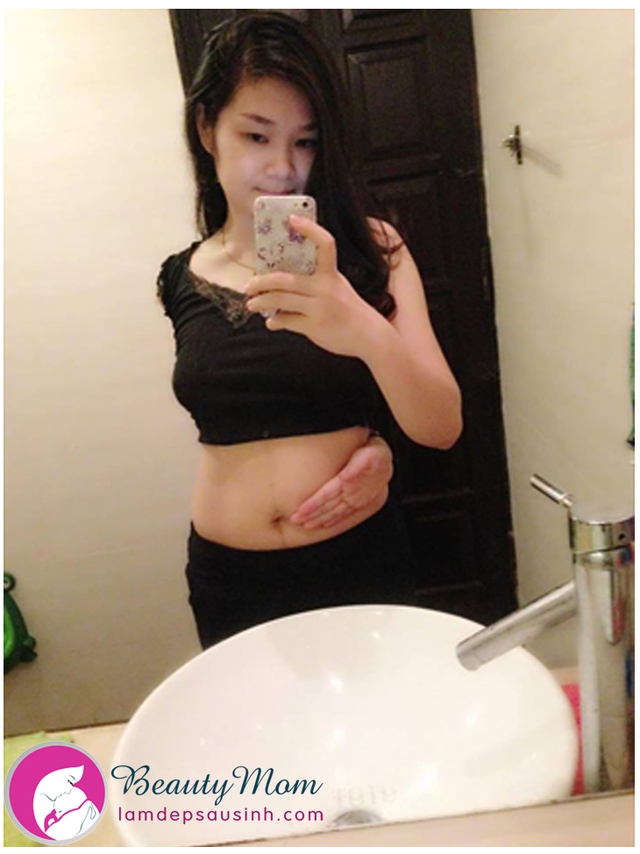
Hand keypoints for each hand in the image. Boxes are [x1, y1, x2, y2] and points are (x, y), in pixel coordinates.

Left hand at [245, 216, 382, 357]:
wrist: (369, 336)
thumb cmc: (351, 311)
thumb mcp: (339, 289)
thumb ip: (317, 283)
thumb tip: (284, 283)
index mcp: (332, 275)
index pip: (325, 244)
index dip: (310, 229)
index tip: (292, 219)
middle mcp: (325, 289)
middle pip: (286, 279)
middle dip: (263, 281)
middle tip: (249, 285)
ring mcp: (319, 308)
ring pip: (281, 300)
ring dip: (262, 301)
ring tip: (252, 303)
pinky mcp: (314, 327)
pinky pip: (287, 321)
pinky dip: (276, 321)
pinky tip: (271, 322)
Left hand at [289, 434, 392, 528]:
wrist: (386, 461)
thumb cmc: (374, 455)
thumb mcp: (369, 454)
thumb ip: (356, 467)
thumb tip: (345, 476)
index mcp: (349, 482)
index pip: (327, 495)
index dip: (313, 504)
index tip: (300, 510)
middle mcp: (352, 495)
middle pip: (328, 507)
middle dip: (311, 515)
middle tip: (295, 520)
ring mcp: (356, 500)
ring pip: (335, 513)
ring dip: (320, 520)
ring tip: (306, 525)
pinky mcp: (359, 503)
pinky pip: (344, 514)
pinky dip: (334, 521)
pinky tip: (325, 525)